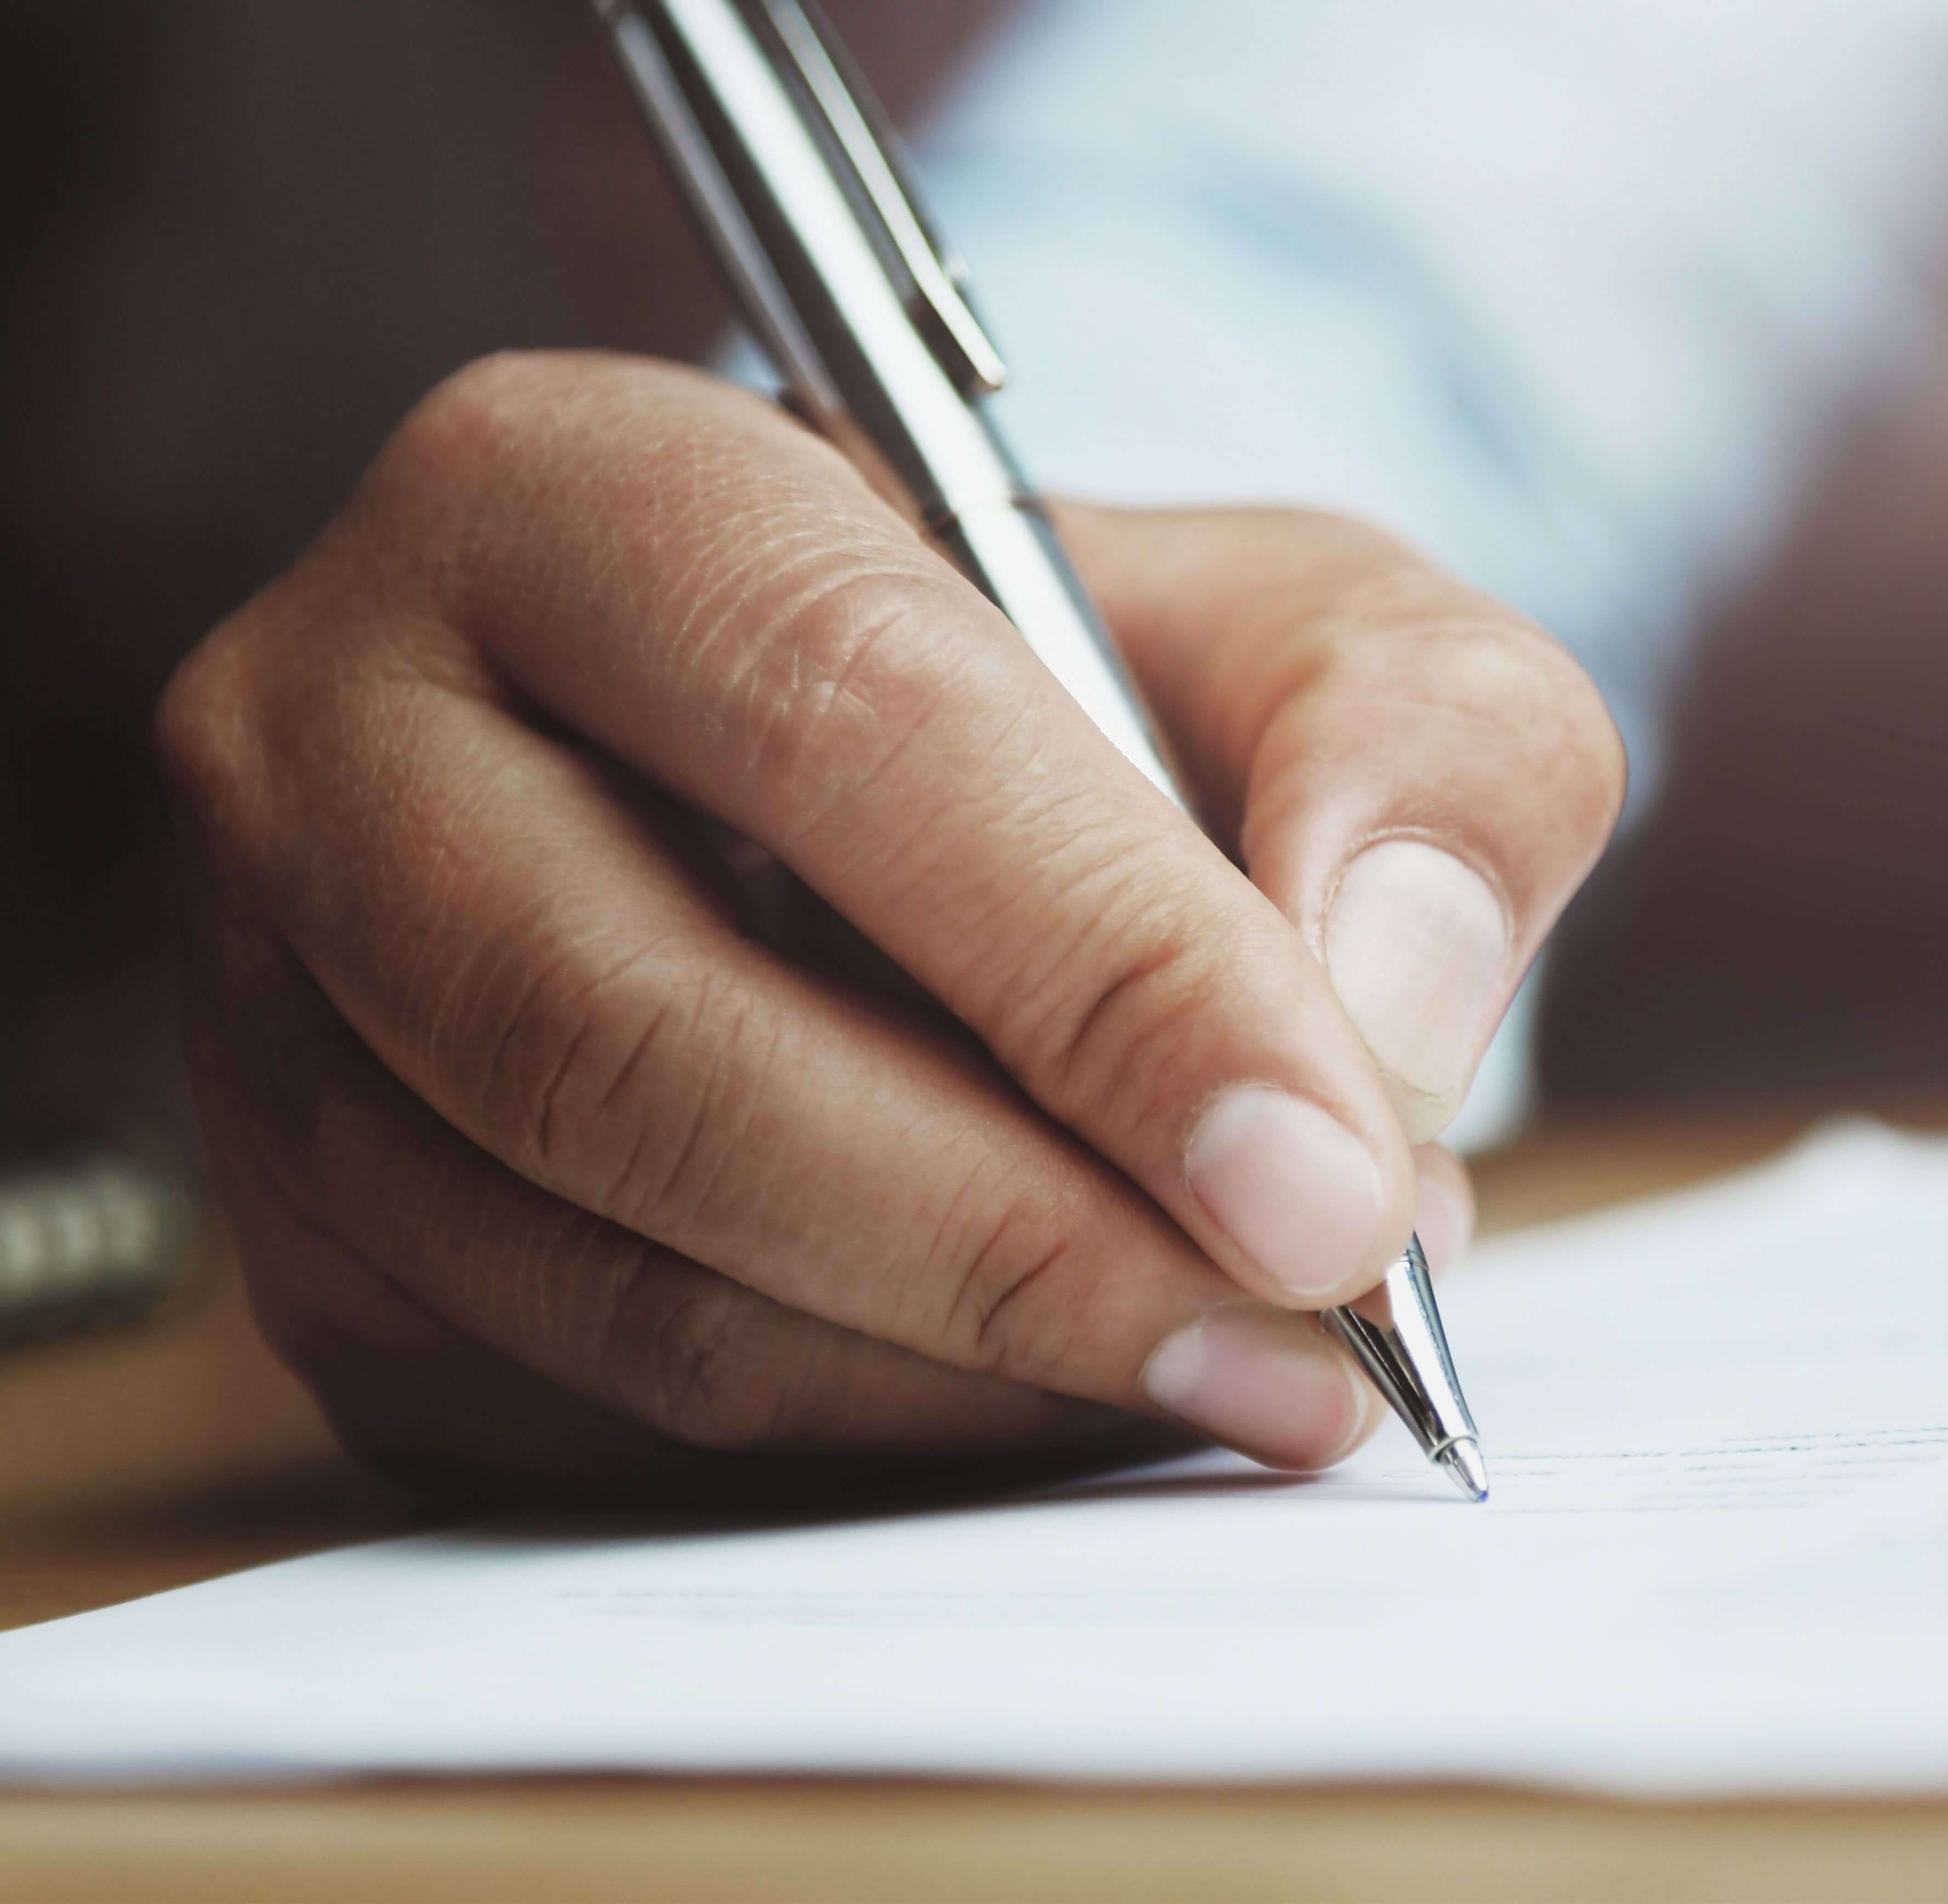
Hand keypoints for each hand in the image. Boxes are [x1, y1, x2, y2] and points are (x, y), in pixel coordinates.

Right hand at [158, 351, 1621, 1496]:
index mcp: (570, 490)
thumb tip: (1381, 1024)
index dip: (1096, 965)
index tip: (1331, 1182)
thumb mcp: (1323, 633)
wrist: (908, 810)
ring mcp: (286, 1014)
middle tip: (1313, 1340)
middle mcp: (345, 738)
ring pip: (615, 1272)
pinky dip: (872, 1441)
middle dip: (1020, 1236)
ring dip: (970, 1372)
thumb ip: (1423, 754)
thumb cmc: (1102, 696)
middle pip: (645, 1039)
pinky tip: (1064, 1394)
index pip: (827, 711)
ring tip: (1246, 1367)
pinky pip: (589, 1410)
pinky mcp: (324, 1243)